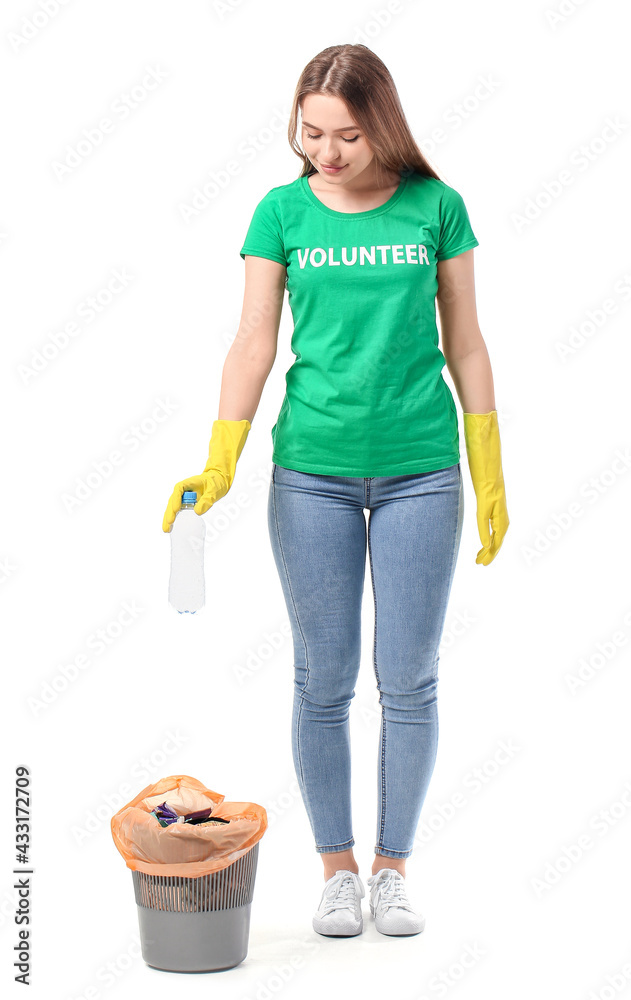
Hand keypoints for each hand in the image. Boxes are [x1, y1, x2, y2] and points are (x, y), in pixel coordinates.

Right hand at [162, 470, 228, 532]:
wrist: (217, 481)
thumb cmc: (215, 483)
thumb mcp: (214, 491)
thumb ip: (207, 500)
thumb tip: (197, 512)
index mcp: (189, 483)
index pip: (179, 489)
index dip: (176, 499)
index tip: (176, 509)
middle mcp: (183, 490)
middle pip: (173, 500)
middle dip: (170, 512)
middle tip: (169, 523)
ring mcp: (183, 497)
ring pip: (172, 506)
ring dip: (169, 517)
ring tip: (167, 529)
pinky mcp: (185, 503)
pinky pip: (177, 510)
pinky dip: (174, 518)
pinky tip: (171, 527)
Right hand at [462, 410, 508, 565]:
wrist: (483, 423)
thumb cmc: (478, 434)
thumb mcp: (476, 457)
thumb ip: (474, 467)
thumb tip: (463, 464)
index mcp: (495, 486)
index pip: (499, 516)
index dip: (495, 534)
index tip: (488, 548)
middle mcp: (498, 490)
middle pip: (502, 526)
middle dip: (495, 547)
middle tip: (485, 562)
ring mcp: (495, 490)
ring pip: (499, 525)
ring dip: (493, 546)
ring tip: (483, 561)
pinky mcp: (488, 487)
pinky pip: (486, 515)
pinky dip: (486, 532)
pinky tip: (484, 544)